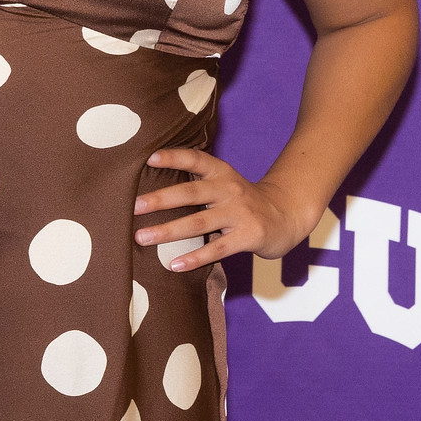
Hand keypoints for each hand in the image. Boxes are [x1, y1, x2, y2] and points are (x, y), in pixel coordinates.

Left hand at [132, 148, 319, 271]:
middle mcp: (229, 189)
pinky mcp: (248, 236)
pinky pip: (217, 249)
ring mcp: (239, 214)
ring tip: (142, 237)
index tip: (149, 158)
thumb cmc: (243, 202)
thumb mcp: (225, 184)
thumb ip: (198, 182)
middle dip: (161, 199)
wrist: (286, 216)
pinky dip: (195, 257)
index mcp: (222, 173)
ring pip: (199, 222)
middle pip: (191, 192)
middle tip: (134, 206)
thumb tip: (152, 190)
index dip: (174, 156)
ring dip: (168, 231)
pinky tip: (174, 264)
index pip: (196, 159)